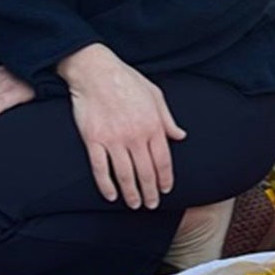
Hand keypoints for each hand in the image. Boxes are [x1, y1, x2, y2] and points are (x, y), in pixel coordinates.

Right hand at [59, 44, 185, 209]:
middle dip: (150, 192)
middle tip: (151, 205)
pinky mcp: (93, 139)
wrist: (95, 70)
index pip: (163, 160)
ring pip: (125, 175)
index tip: (165, 190)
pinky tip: (111, 195)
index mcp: (153, 125)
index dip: (165, 179)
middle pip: (145, 172)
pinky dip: (106, 185)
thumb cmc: (126, 79)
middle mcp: (135, 135)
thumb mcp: (155, 95)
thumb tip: (181, 136)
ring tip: (134, 204)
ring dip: (131, 194)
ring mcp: (113, 139)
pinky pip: (100, 169)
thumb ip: (168, 119)